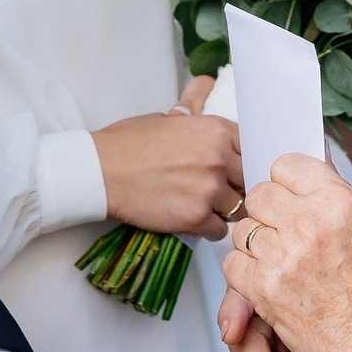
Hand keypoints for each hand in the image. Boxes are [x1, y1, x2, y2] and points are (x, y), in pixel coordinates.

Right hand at [91, 75, 241, 238]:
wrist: (101, 170)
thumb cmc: (128, 143)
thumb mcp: (169, 121)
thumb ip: (198, 131)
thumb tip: (211, 140)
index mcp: (216, 130)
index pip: (250, 149)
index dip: (241, 162)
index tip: (234, 170)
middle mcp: (219, 159)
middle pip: (248, 180)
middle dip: (237, 187)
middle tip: (221, 192)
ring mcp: (209, 190)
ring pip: (238, 208)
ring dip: (224, 210)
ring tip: (204, 207)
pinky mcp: (195, 217)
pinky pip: (219, 230)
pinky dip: (209, 228)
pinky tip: (194, 220)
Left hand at [220, 152, 351, 351]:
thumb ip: (338, 201)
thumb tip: (315, 175)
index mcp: (340, 202)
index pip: (286, 165)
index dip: (285, 182)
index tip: (288, 194)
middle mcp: (309, 223)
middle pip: (259, 194)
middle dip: (267, 211)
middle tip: (281, 230)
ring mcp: (283, 256)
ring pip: (243, 229)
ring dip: (255, 243)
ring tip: (279, 259)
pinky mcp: (264, 288)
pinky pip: (232, 264)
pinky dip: (244, 272)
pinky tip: (267, 280)